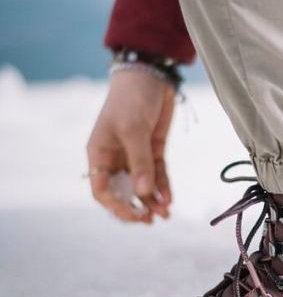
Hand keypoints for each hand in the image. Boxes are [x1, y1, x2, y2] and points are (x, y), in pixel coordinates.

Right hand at [87, 70, 174, 222]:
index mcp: (99, 154)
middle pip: (123, 192)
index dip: (116, 205)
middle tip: (152, 220)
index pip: (102, 189)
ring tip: (165, 214)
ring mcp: (135, 155)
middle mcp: (115, 158)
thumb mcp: (133, 130)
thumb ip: (140, 162)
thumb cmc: (132, 99)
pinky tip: (169, 199)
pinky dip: (163, 187)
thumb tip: (144, 192)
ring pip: (142, 185)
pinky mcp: (154, 150)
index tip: (134, 214)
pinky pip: (158, 174)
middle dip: (136, 207)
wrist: (151, 76)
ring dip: (152, 201)